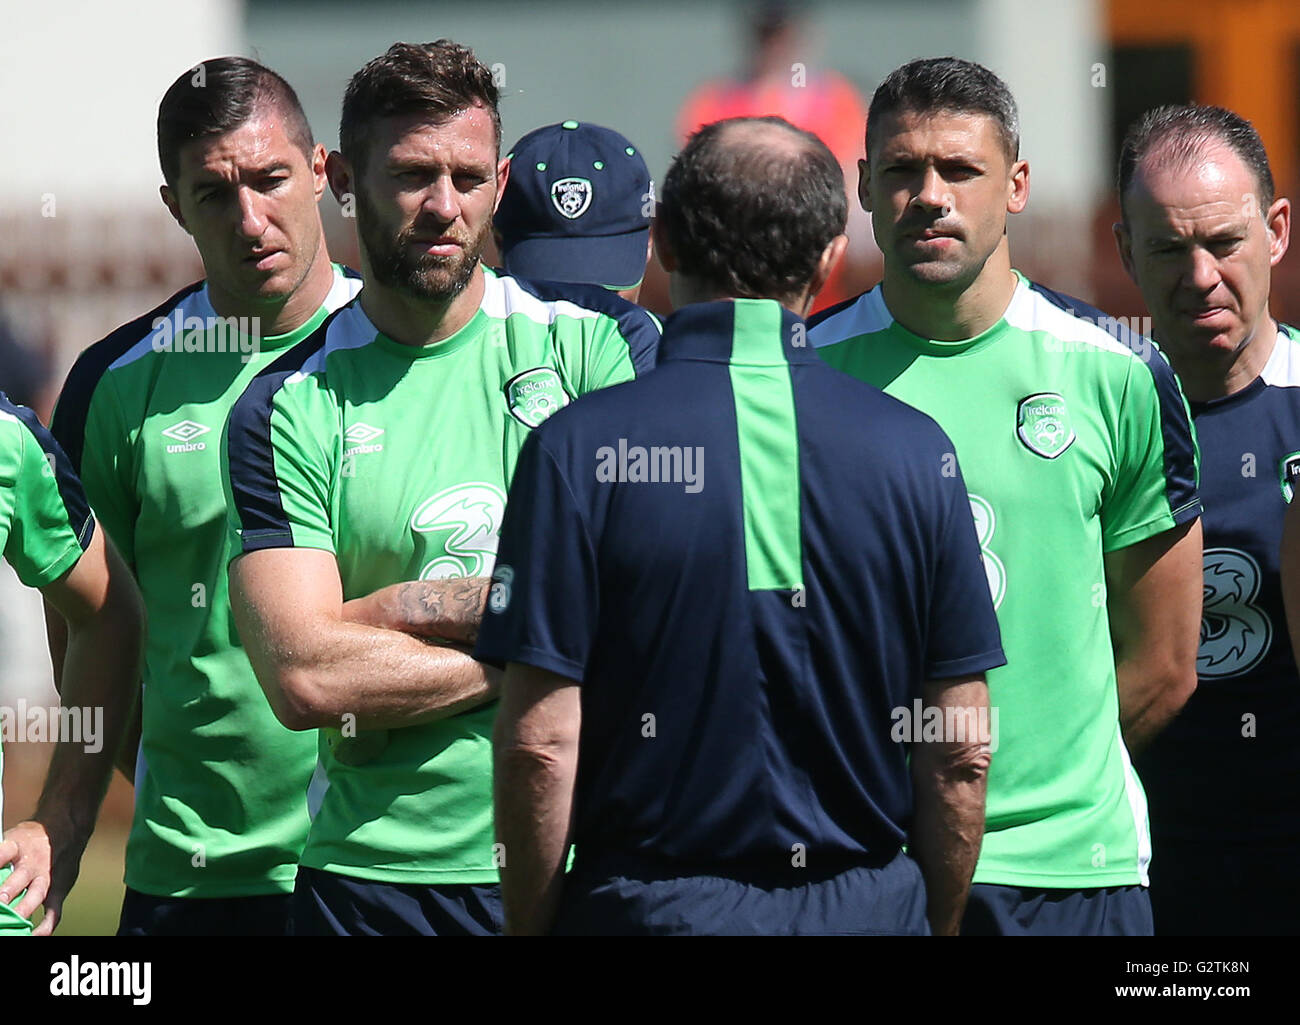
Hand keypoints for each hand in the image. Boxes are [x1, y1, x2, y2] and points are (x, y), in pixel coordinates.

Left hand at [0, 819, 79, 934]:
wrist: (67, 830)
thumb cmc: (32, 838)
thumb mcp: (13, 838)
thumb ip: (0, 856)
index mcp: (18, 846)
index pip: (3, 853)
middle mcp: (33, 862)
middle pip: (19, 878)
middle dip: (5, 892)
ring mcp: (47, 877)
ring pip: (36, 895)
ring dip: (21, 909)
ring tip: (6, 922)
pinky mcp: (58, 890)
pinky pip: (53, 912)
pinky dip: (44, 926)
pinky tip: (32, 935)